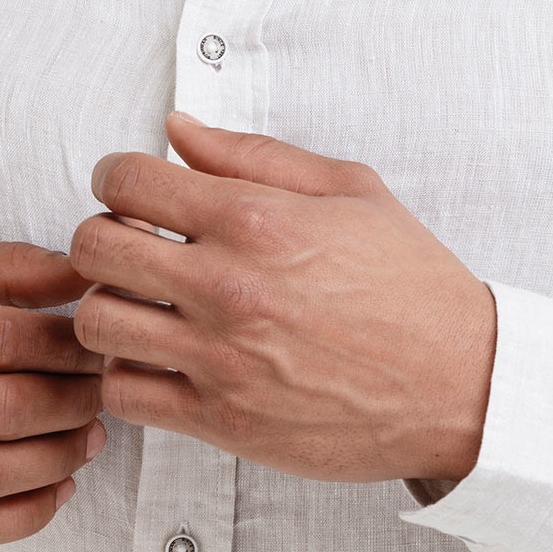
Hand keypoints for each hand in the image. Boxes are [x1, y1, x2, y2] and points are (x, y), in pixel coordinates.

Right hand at [0, 237, 106, 549]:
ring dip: (58, 461)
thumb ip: (9, 267)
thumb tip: (90, 276)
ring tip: (91, 438)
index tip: (101, 347)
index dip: (70, 348)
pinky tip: (58, 489)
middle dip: (74, 405)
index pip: (4, 340)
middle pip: (1, 411)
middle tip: (102, 394)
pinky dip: (21, 518)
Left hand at [67, 112, 496, 484]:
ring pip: (96, 322)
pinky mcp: (222, 420)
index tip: (135, 191)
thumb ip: (256, 156)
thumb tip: (177, 131)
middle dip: (103, 236)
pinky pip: (123, 392)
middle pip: (92, 247)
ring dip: (110, 306)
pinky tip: (164, 358)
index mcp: (259, 220)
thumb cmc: (412, 284)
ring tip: (146, 304)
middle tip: (135, 245)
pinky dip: (129, 372)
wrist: (459, 382)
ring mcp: (221, 358)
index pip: (126, 180)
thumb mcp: (353, 192)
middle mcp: (229, 287)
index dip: (118, 177)